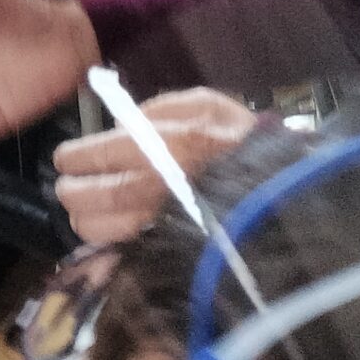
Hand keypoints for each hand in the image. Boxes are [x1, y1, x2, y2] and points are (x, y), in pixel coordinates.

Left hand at [53, 88, 256, 244]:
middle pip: (105, 196)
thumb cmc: (247, 142)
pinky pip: (139, 254)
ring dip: (89, 225)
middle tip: (65, 188)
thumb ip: (160, 108)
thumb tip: (121, 125)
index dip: (79, 158)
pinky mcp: (186, 252)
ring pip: (115, 232)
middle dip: (76, 193)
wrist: (294, 192)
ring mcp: (177, 225)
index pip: (107, 153)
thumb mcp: (208, 105)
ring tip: (80, 216)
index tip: (65, 159)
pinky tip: (107, 242)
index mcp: (174, 146)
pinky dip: (116, 250)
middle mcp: (170, 187)